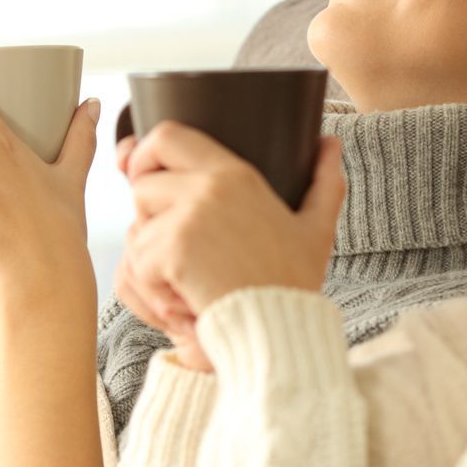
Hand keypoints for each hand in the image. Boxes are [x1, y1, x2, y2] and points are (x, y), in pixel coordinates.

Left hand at [119, 121, 344, 321]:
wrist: (280, 329)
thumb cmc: (293, 283)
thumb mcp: (317, 229)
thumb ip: (323, 182)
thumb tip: (330, 144)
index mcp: (235, 174)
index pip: (168, 136)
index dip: (145, 153)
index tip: (142, 173)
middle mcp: (207, 188)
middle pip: (142, 185)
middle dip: (147, 216)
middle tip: (170, 245)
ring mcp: (186, 219)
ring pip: (136, 229)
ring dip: (150, 256)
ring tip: (187, 278)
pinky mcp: (171, 251)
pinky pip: (137, 263)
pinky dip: (153, 286)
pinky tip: (185, 297)